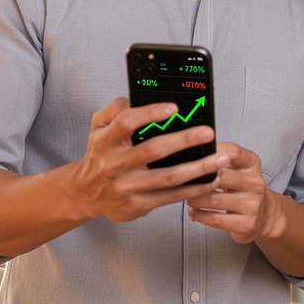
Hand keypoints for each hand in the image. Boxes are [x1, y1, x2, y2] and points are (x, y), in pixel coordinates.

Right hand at [68, 97, 227, 221]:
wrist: (84, 194)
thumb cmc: (99, 157)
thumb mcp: (97, 128)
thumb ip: (114, 109)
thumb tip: (133, 97)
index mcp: (106, 142)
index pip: (127, 123)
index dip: (150, 113)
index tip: (174, 108)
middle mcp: (116, 165)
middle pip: (153, 151)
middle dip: (184, 141)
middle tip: (207, 133)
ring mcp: (128, 188)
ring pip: (168, 177)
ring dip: (198, 168)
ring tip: (220, 159)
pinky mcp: (139, 205)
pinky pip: (171, 197)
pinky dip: (194, 189)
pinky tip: (209, 180)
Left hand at [185, 142, 283, 244]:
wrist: (264, 215)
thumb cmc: (243, 189)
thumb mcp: (238, 169)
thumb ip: (220, 159)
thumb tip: (191, 153)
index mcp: (252, 165)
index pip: (233, 151)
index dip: (212, 151)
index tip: (196, 156)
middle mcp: (255, 183)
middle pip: (221, 176)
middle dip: (199, 179)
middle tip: (185, 181)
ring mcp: (252, 204)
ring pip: (215, 200)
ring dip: (195, 199)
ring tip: (188, 197)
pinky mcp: (246, 223)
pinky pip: (216, 219)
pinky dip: (199, 215)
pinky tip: (194, 211)